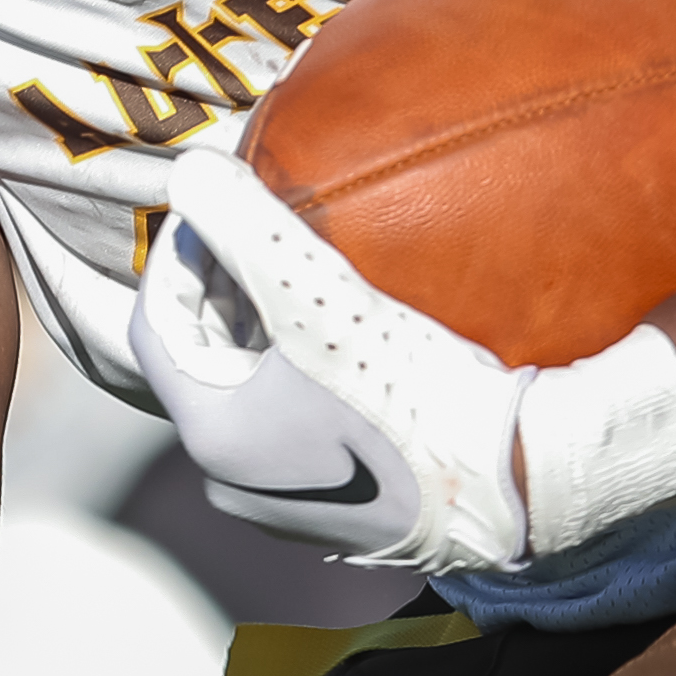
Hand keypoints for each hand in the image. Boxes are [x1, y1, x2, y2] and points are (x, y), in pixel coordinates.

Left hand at [145, 151, 532, 569]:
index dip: (179, 257)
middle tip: (257, 228)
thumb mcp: (324, 297)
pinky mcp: (337, 506)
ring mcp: (285, 501)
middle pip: (202, 359)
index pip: (158, 327)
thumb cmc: (418, 397)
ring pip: (247, 391)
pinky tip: (347, 332)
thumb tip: (187, 170)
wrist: (518, 485)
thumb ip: (248, 227)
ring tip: (301, 268)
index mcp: (214, 440)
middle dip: (221, 289)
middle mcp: (235, 482)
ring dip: (261, 328)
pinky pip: (292, 421)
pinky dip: (299, 370)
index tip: (217, 207)